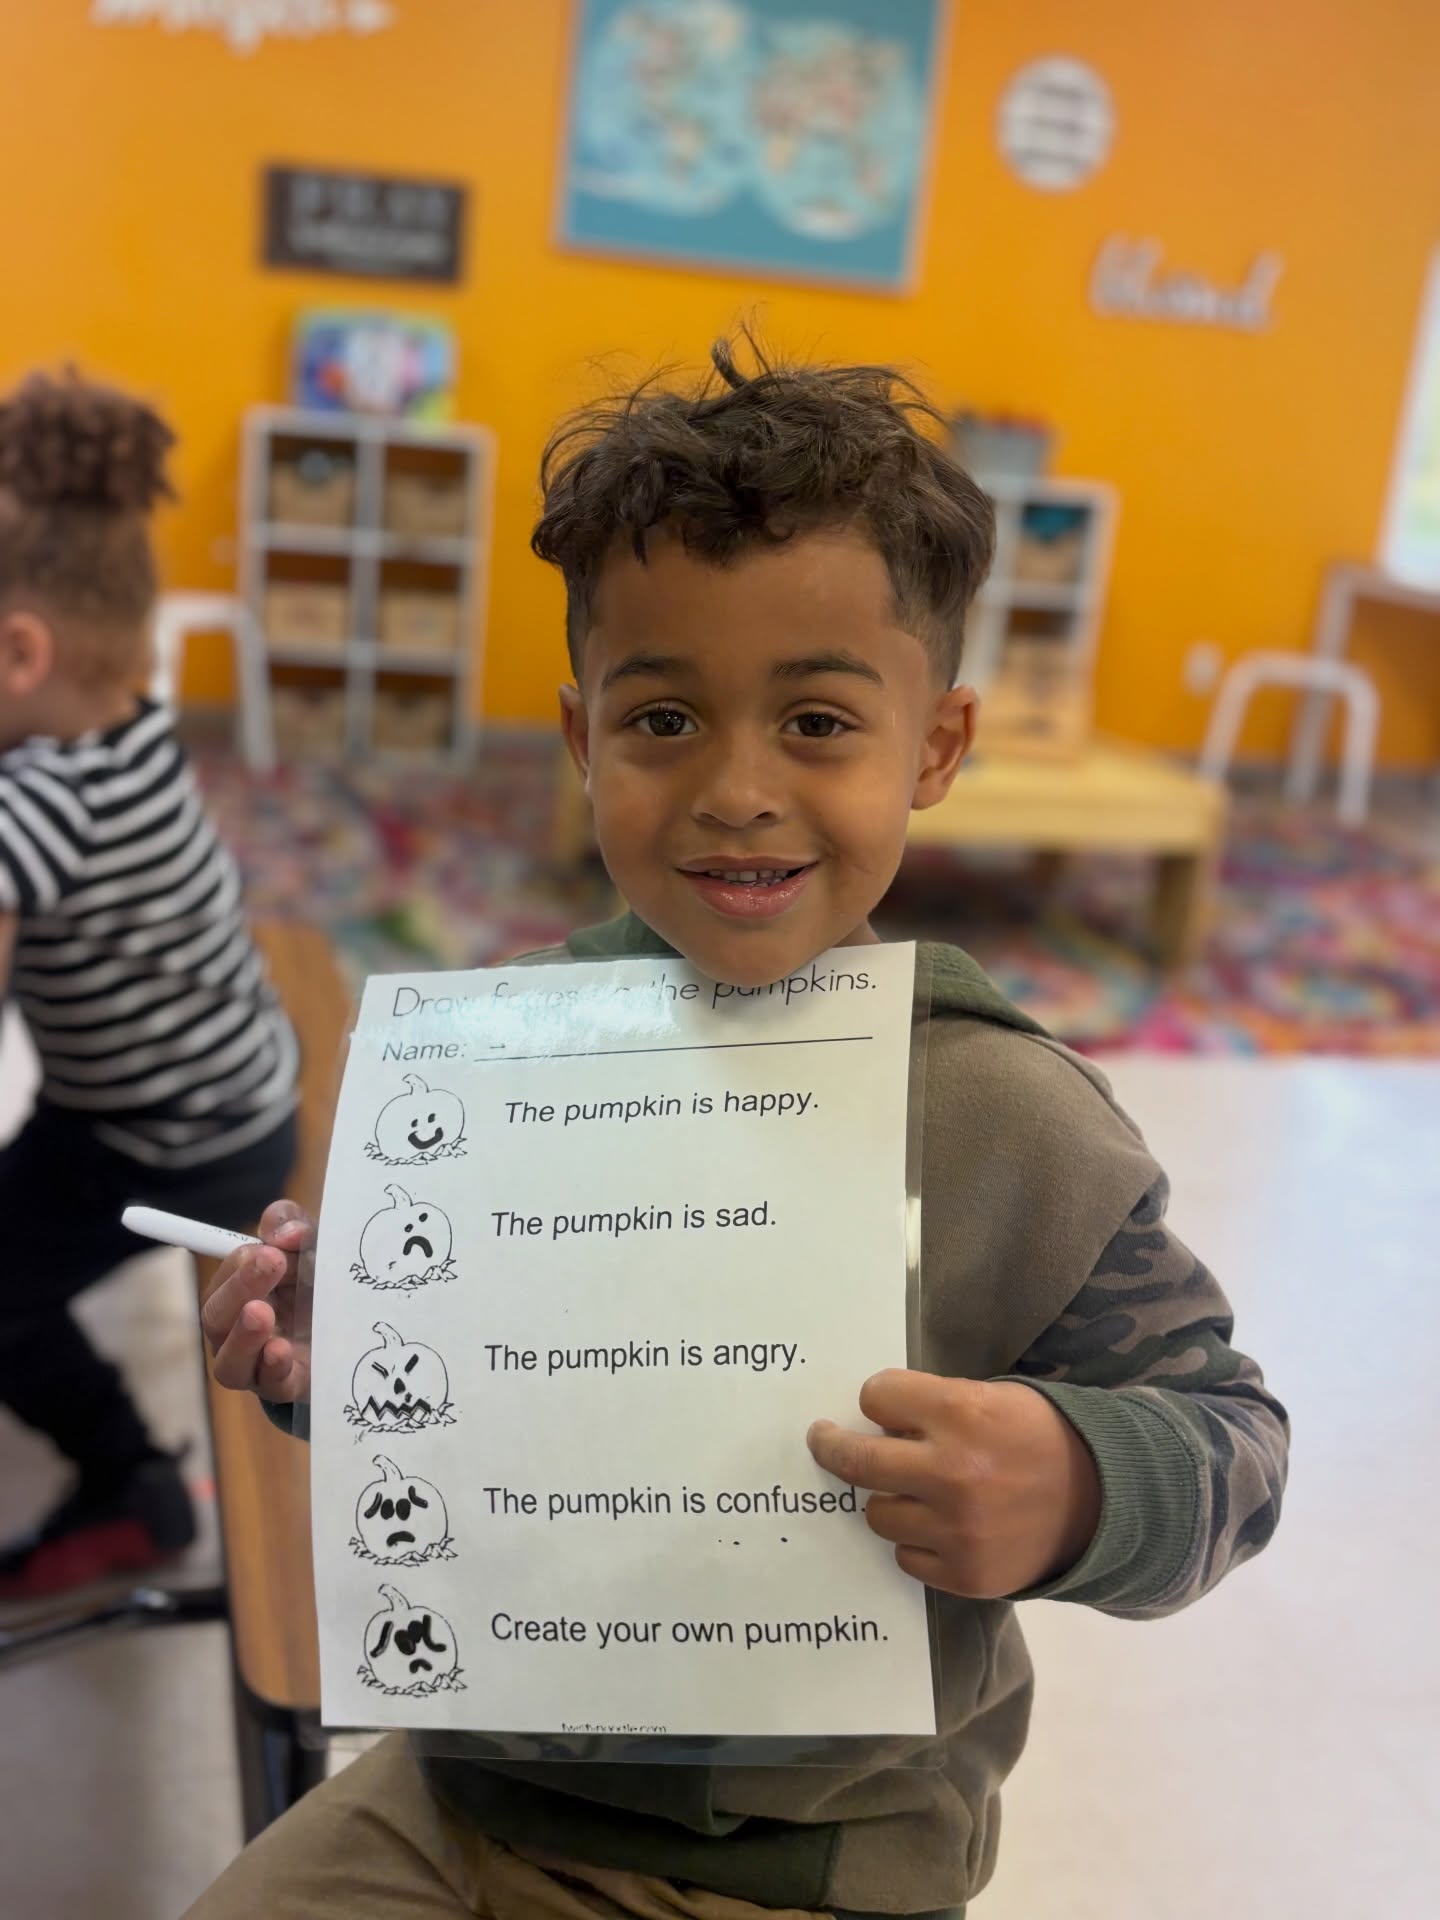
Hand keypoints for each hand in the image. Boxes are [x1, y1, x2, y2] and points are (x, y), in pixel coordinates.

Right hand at [200, 1200, 314, 1402]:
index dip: (239, 1264)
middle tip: (272, 1263)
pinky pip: (269, 1386)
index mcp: (242, 1290)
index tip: (269, 1250)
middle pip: (216, 1316)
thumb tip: (284, 1232)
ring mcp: (259, 1364)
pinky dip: (272, 1368)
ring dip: (243, 1336)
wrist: (359, 1330)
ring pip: (229, 1360)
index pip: (224, 1276)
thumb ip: (294, 1226)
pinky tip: (281, 1350)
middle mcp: (239, 1329)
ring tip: (260, 1313)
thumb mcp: (312, 1245)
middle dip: (240, 1288)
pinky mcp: (287, 1387)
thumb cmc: (322, 1283)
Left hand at [807, 1369, 1100, 1599]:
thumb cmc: (1041, 1437)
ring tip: (917, 1492)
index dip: (880, 1399)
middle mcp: (952, 1471)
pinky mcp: (965, 1574)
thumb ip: (936, 1405)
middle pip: (857, 1461)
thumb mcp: (994, 1397)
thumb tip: (875, 1421)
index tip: (883, 1406)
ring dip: (890, 1499)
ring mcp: (956, 1529)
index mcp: (961, 1413)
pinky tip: (941, 1528)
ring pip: (877, 1514)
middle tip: (823, 1439)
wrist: (1103, 1501)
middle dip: (832, 1445)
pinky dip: (916, 1542)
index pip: (876, 1397)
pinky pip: (905, 1557)